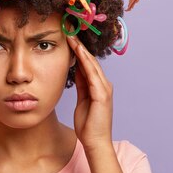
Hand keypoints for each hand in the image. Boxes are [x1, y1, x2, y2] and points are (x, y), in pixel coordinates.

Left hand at [66, 35, 113, 152]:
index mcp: (98, 86)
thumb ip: (81, 86)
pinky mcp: (102, 94)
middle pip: (90, 60)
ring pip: (91, 63)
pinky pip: (92, 74)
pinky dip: (85, 61)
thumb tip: (76, 72)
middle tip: (69, 30)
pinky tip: (78, 51)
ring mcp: (104, 88)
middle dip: (79, 45)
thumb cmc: (88, 125)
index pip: (87, 64)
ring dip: (81, 49)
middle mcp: (104, 84)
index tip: (68, 38)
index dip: (78, 50)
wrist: (95, 142)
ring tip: (71, 35)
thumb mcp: (82, 101)